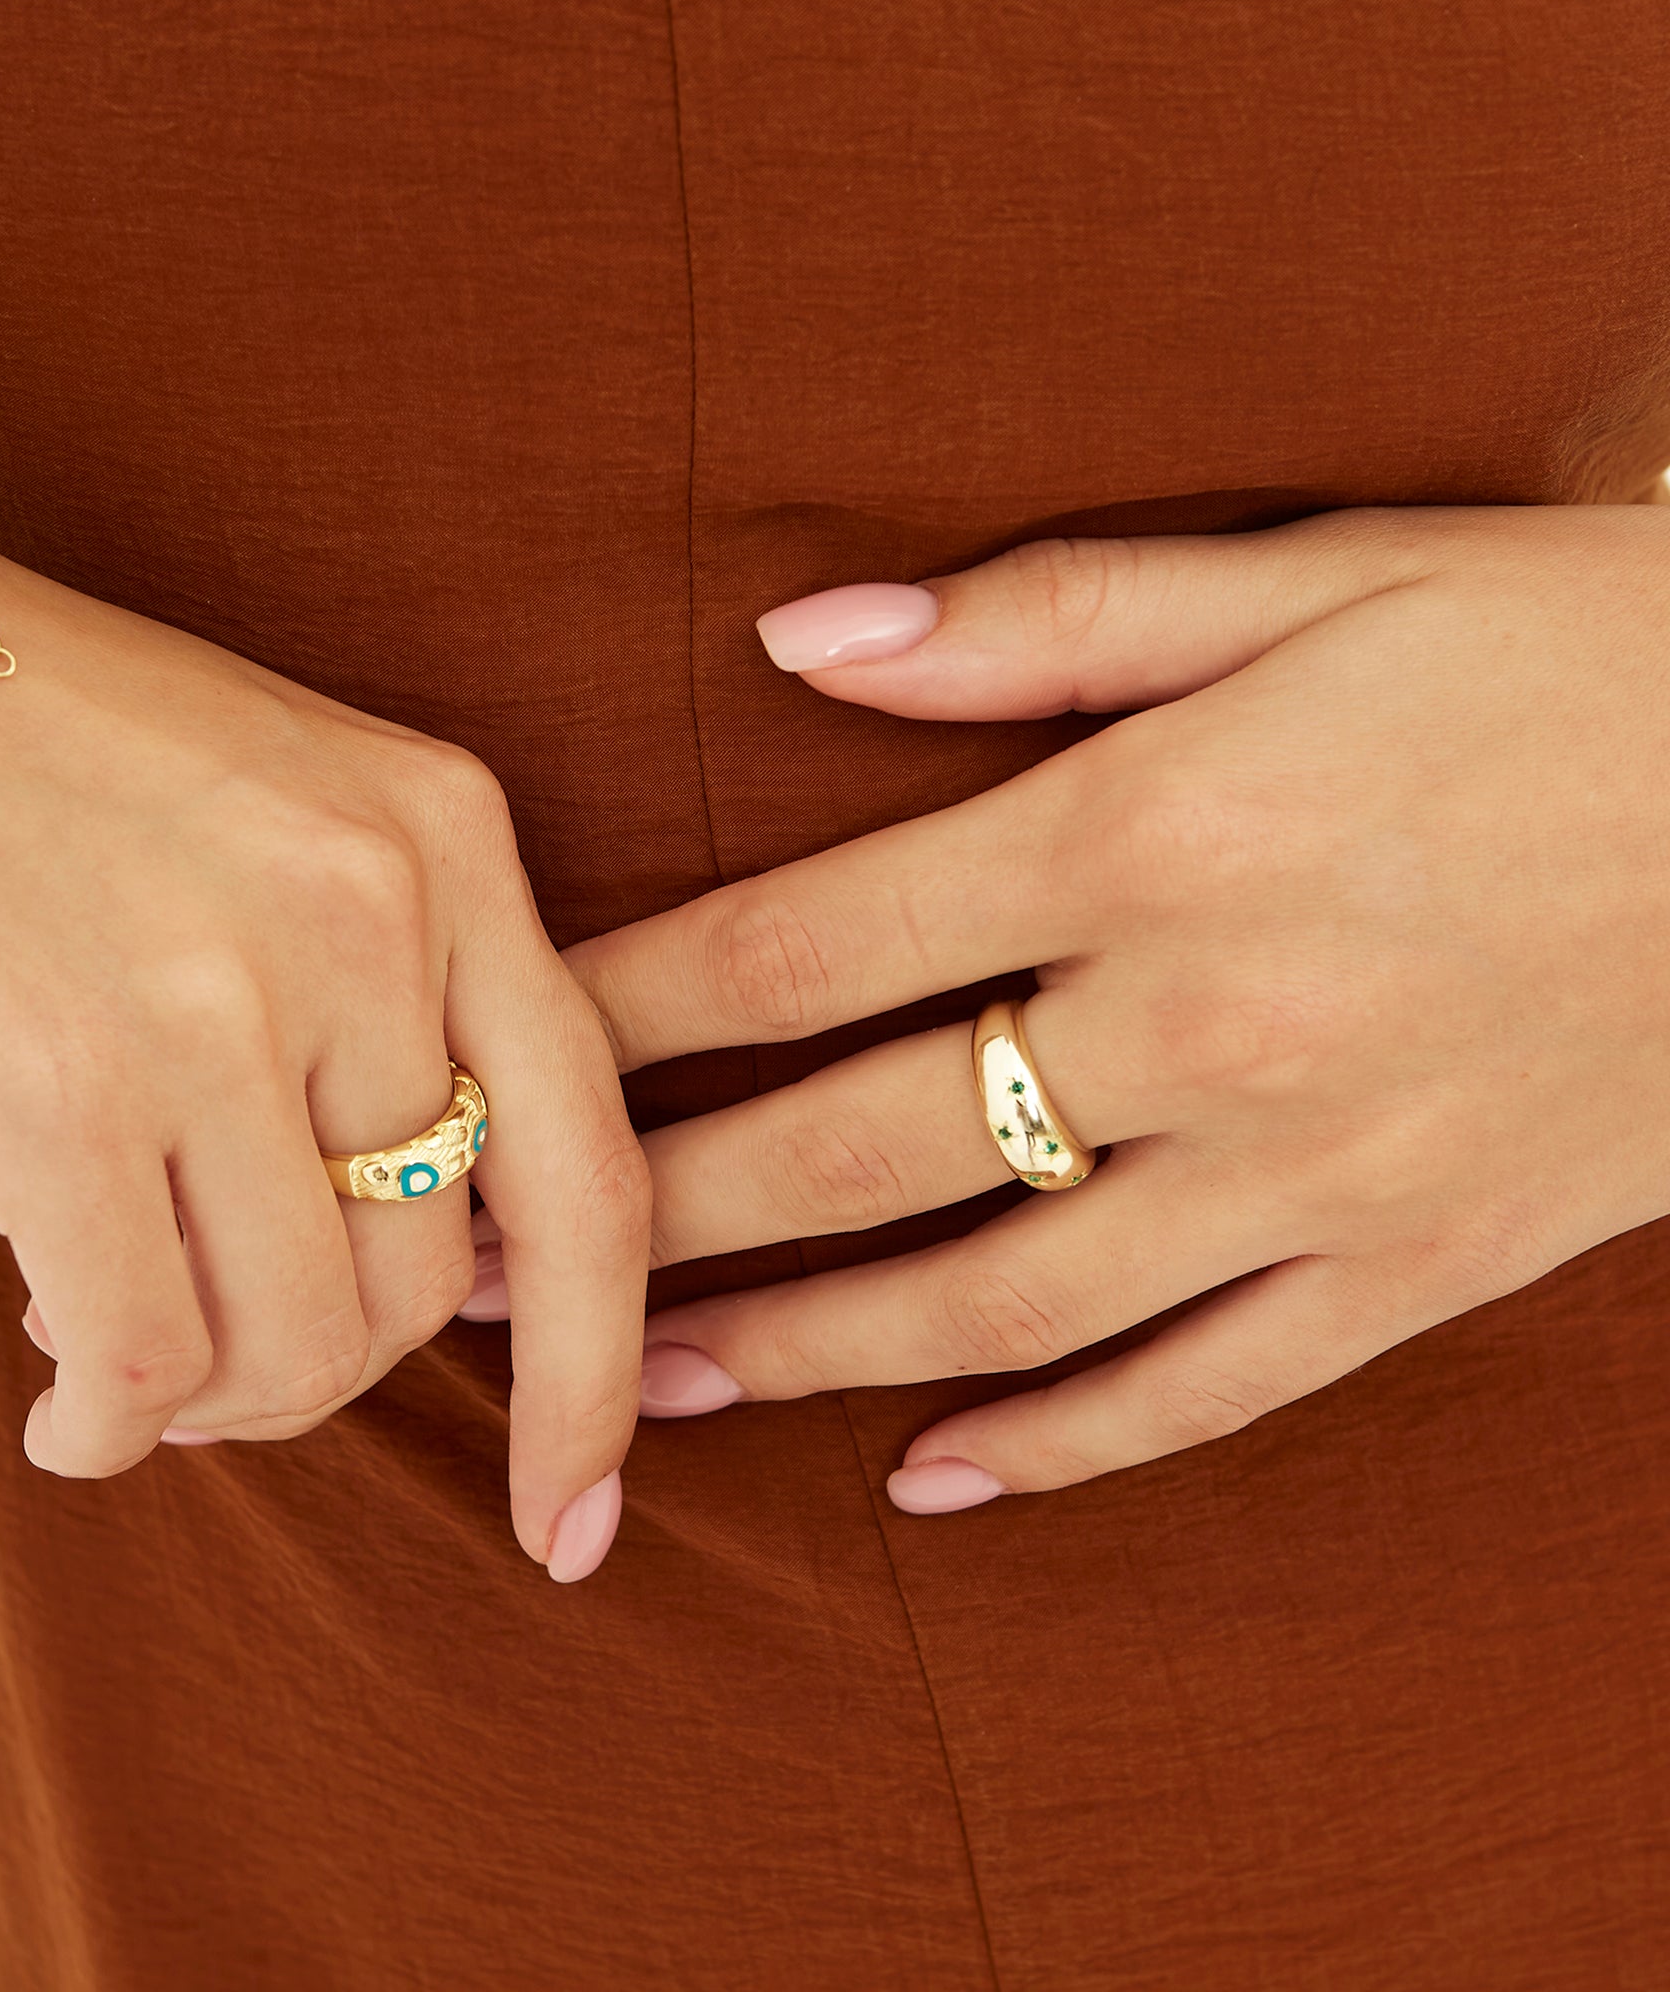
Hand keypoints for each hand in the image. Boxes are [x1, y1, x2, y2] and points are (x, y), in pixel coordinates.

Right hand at [0, 415, 641, 1577]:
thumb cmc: (13, 757)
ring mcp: (219, 997)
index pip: (592, 1162)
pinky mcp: (57, 1088)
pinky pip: (143, 1360)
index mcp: (446, 836)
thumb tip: (424, 1280)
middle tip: (224, 1364)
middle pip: (432, 1278)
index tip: (574, 1513)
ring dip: (218, 1401)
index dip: (602, 1367)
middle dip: (329, 1367)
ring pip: (303, 1343)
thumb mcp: (271, 821)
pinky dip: (108, 1428)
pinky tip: (62, 1408)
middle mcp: (368, 909)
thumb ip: (387, 1007)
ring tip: (127, 1359)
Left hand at [562, 502, 1669, 1513]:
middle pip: (854, 1146)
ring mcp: (1310, 1173)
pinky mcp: (1413, 1272)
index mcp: (1148, 834)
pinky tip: (930, 1481)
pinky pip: (1199, 1397)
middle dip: (652, 1208)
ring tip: (642, 1379)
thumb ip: (1039, 621)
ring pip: (993, 1304)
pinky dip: (1054, 1449)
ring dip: (796, 1353)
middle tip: (499, 1258)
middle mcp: (1204, 1025)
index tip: (510, 1049)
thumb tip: (795, 637)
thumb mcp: (1311, 579)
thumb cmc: (1561, 652)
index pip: (806, 944)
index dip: (628, 1006)